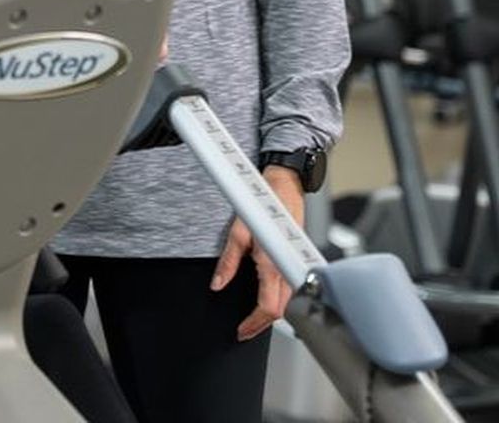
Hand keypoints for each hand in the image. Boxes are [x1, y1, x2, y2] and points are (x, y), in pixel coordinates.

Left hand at [209, 165, 304, 341]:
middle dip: (263, 324)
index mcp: (272, 265)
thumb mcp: (237, 232)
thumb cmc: (263, 203)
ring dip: (273, 313)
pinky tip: (269, 297)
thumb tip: (218, 283)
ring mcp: (296, 264)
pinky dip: (281, 299)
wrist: (284, 186)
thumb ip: (228, 261)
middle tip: (246, 328)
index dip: (254, 324)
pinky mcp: (299, 259)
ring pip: (289, 301)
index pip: (269, 308)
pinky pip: (292, 287)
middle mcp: (288, 268)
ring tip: (254, 318)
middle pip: (281, 311)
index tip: (242, 331)